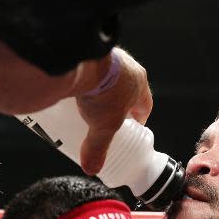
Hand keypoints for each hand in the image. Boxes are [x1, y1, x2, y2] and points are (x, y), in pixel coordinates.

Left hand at [76, 48, 152, 174]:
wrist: (82, 59)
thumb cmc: (102, 90)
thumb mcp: (102, 127)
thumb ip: (97, 148)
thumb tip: (92, 168)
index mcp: (139, 85)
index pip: (144, 105)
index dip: (138, 119)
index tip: (131, 128)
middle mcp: (128, 68)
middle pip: (126, 91)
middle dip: (116, 105)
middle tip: (105, 119)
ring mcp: (109, 56)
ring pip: (108, 78)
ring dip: (100, 90)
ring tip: (87, 104)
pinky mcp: (90, 50)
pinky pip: (90, 68)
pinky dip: (84, 78)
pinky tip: (74, 88)